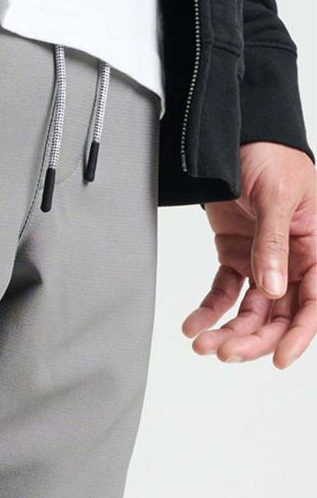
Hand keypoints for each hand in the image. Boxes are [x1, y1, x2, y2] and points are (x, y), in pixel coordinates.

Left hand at [182, 141, 315, 367]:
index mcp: (316, 248)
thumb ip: (273, 244)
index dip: (299, 333)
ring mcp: (263, 261)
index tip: (280, 358)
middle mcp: (292, 261)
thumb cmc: (271, 158)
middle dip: (253, 338)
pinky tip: (193, 325)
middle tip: (224, 352)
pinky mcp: (236, 257)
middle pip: (278, 314)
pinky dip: (209, 311)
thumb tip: (272, 289)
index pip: (313, 302)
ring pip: (250, 310)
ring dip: (228, 330)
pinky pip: (224, 292)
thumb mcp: (278, 196)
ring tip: (202, 343)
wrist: (237, 139)